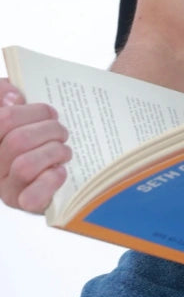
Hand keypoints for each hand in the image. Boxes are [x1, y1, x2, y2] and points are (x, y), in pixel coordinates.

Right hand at [0, 78, 71, 212]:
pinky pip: (32, 196)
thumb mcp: (14, 101)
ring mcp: (6, 188)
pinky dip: (51, 180)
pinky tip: (60, 171)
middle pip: (18, 141)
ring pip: (24, 166)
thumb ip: (3, 91)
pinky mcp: (24, 205)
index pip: (5, 119)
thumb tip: (14, 99)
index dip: (33, 112)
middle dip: (50, 131)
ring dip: (54, 152)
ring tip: (64, 150)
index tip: (51, 113)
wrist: (52, 157)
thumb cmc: (33, 127)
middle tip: (62, 132)